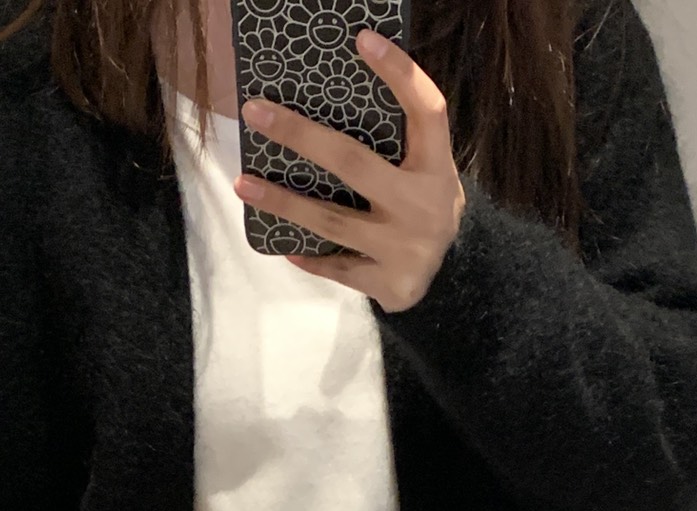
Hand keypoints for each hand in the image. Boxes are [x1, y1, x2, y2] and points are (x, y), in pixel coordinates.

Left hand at [233, 29, 465, 312]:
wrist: (454, 280)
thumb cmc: (423, 208)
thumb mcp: (426, 172)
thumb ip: (396, 145)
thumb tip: (326, 102)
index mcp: (437, 168)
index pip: (426, 110)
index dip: (400, 73)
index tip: (363, 40)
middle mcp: (424, 206)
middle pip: (353, 163)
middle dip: (300, 135)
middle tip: (255, 112)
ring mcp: (405, 248)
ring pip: (332, 220)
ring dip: (283, 202)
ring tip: (243, 184)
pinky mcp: (390, 284)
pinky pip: (337, 267)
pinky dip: (309, 257)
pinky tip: (282, 244)